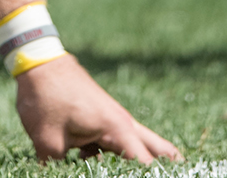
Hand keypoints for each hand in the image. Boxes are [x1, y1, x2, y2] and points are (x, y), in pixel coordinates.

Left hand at [14, 55, 182, 163]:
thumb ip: (56, 167)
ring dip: (146, 160)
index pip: (144, 165)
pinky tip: (100, 164)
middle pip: (157, 150)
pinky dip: (121, 155)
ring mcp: (114, 119)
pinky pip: (119, 141)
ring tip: (164, 168)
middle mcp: (123, 123)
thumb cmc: (46, 97)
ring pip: (140, 144)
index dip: (153, 174)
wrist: (38, 61)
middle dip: (170, 165)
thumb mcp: (47, 140)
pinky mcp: (102, 117)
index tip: (170, 175)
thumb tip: (51, 175)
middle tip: (188, 170)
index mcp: (116, 129)